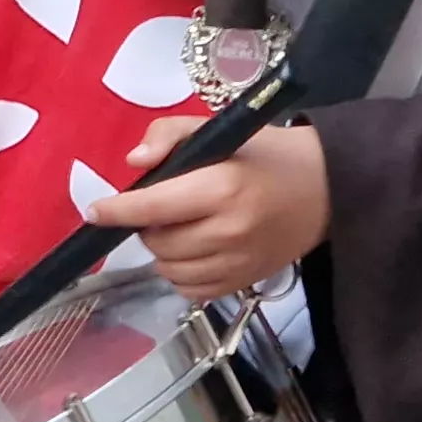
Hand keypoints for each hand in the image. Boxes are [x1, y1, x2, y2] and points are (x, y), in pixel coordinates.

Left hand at [83, 119, 329, 301]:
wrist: (327, 189)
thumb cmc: (266, 155)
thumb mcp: (219, 131)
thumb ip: (170, 136)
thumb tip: (134, 163)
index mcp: (221, 187)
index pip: (153, 206)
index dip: (117, 211)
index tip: (94, 212)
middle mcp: (229, 231)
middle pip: (157, 241)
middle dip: (147, 225)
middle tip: (163, 206)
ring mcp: (238, 263)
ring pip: (169, 269)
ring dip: (162, 250)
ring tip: (180, 227)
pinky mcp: (244, 283)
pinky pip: (190, 290)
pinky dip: (181, 273)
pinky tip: (193, 252)